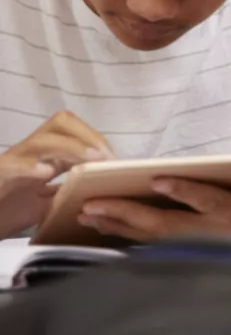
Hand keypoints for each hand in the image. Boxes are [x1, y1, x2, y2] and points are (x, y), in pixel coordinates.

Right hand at [0, 111, 113, 236]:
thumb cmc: (10, 211)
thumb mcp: (50, 204)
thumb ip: (71, 193)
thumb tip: (103, 189)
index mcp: (47, 155)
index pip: (75, 131)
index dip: (97, 139)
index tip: (116, 160)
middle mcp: (32, 152)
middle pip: (61, 123)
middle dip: (88, 135)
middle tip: (105, 158)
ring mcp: (14, 161)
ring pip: (41, 139)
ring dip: (70, 147)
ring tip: (90, 160)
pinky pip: (13, 165)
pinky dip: (30, 166)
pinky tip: (45, 172)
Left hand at [80, 146, 230, 242]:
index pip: (212, 202)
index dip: (185, 191)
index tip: (157, 180)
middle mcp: (226, 235)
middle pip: (172, 228)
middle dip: (132, 216)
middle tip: (96, 205)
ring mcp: (215, 244)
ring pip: (162, 239)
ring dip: (125, 228)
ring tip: (93, 215)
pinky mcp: (207, 247)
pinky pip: (165, 245)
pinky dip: (136, 237)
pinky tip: (113, 229)